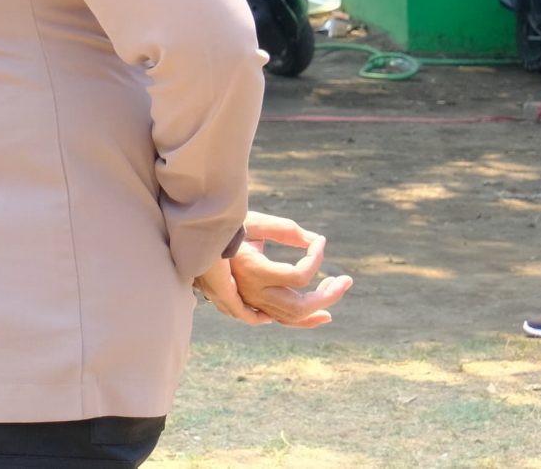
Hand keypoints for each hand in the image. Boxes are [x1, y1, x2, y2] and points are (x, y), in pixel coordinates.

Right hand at [194, 211, 351, 327]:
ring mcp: (250, 301)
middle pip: (300, 305)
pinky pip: (281, 319)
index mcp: (252, 269)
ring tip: (337, 293)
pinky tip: (321, 315)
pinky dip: (303, 320)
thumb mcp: (252, 221)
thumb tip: (315, 241)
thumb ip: (285, 229)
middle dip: (328, 294)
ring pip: (292, 317)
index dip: (316, 258)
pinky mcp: (250, 304)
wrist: (195, 243)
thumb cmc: (224, 227)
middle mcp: (251, 291)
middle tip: (346, 280)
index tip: (321, 242)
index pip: (299, 275)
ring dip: (319, 308)